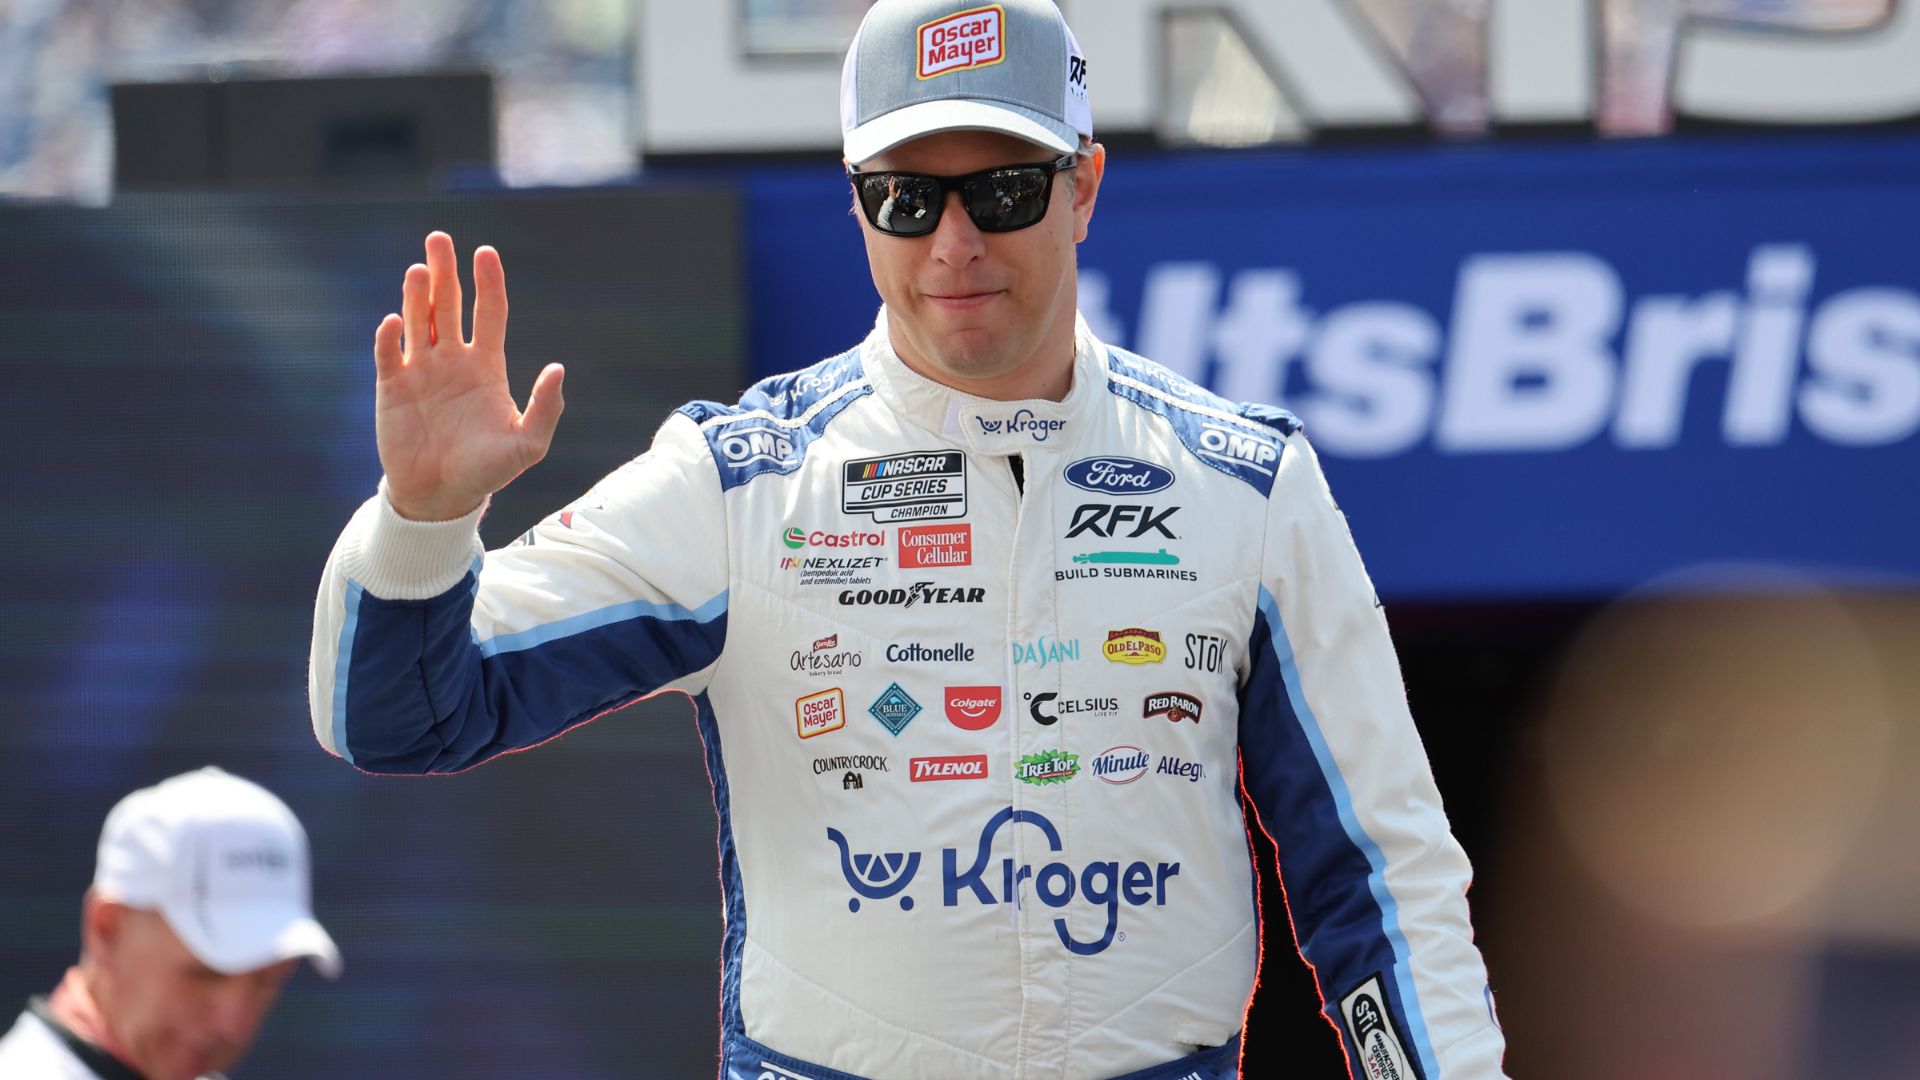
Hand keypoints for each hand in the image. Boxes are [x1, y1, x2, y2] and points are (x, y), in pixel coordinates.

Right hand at [373, 232, 564, 520]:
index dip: (488, 282)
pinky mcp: (392, 388)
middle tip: (439, 238)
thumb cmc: (488, 471)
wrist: (442, 496)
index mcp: (486, 366)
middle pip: (448, 304)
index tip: (486, 252)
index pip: (489, 313)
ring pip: (418, 320)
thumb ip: (545, 408)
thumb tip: (558, 368)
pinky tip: (395, 322)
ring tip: (419, 269)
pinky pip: (389, 354)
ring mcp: (420, 371)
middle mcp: (452, 360)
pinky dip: (390, 337)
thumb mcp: (527, 444)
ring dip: (417, 294)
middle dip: (444, 271)